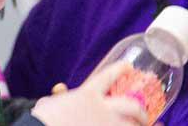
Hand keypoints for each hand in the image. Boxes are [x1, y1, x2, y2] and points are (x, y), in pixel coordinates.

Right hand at [31, 62, 147, 125]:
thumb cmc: (42, 119)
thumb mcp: (49, 102)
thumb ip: (60, 95)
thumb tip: (60, 88)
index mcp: (87, 93)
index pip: (109, 76)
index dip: (120, 70)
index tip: (128, 67)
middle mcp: (103, 109)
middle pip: (130, 105)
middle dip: (141, 111)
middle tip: (145, 114)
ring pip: (134, 125)